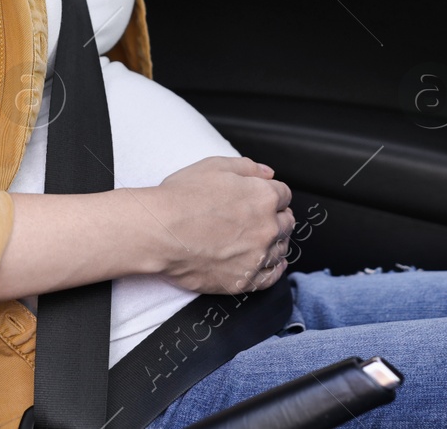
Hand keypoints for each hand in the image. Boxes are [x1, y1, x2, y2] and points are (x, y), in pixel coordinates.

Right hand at [149, 155, 293, 294]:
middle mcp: (266, 228)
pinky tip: (273, 263)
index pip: (284, 195)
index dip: (273, 194)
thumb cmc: (182, 198)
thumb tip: (267, 173)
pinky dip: (275, 269)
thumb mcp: (215, 166)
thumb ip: (247, 167)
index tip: (264, 197)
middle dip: (278, 217)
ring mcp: (257, 256)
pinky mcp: (243, 280)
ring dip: (276, 241)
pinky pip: (271, 277)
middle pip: (286, 222)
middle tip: (263, 217)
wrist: (159, 232)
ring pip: (281, 249)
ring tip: (263, 238)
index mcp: (263, 197)